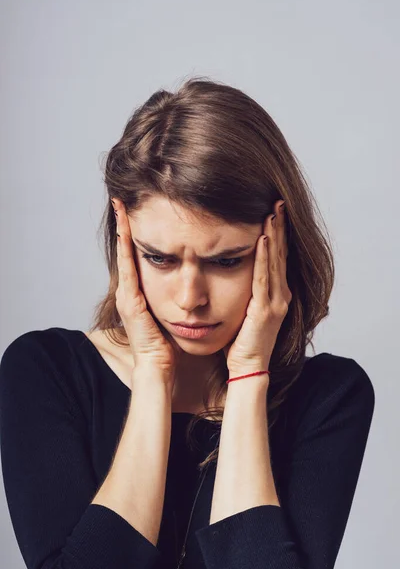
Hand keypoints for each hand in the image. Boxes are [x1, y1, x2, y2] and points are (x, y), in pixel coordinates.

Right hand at [112, 198, 181, 377]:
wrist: (157, 365)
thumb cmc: (165, 342)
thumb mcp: (169, 312)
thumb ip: (173, 296)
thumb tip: (189, 283)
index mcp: (139, 292)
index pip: (135, 255)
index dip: (133, 233)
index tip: (134, 211)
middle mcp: (128, 290)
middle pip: (125, 250)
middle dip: (124, 225)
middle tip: (123, 200)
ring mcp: (126, 294)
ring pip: (123, 255)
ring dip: (122, 230)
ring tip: (121, 207)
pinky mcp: (129, 301)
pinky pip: (128, 269)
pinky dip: (125, 249)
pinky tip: (125, 231)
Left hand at [222, 199, 291, 376]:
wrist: (248, 367)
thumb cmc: (242, 341)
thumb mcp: (245, 310)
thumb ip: (247, 292)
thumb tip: (234, 271)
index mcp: (276, 294)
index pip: (277, 257)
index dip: (278, 233)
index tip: (274, 211)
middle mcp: (280, 295)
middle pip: (280, 254)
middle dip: (280, 227)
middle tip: (278, 202)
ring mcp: (276, 302)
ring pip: (275, 262)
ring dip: (274, 236)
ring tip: (273, 212)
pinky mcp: (265, 310)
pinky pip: (263, 278)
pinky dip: (264, 258)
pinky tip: (263, 240)